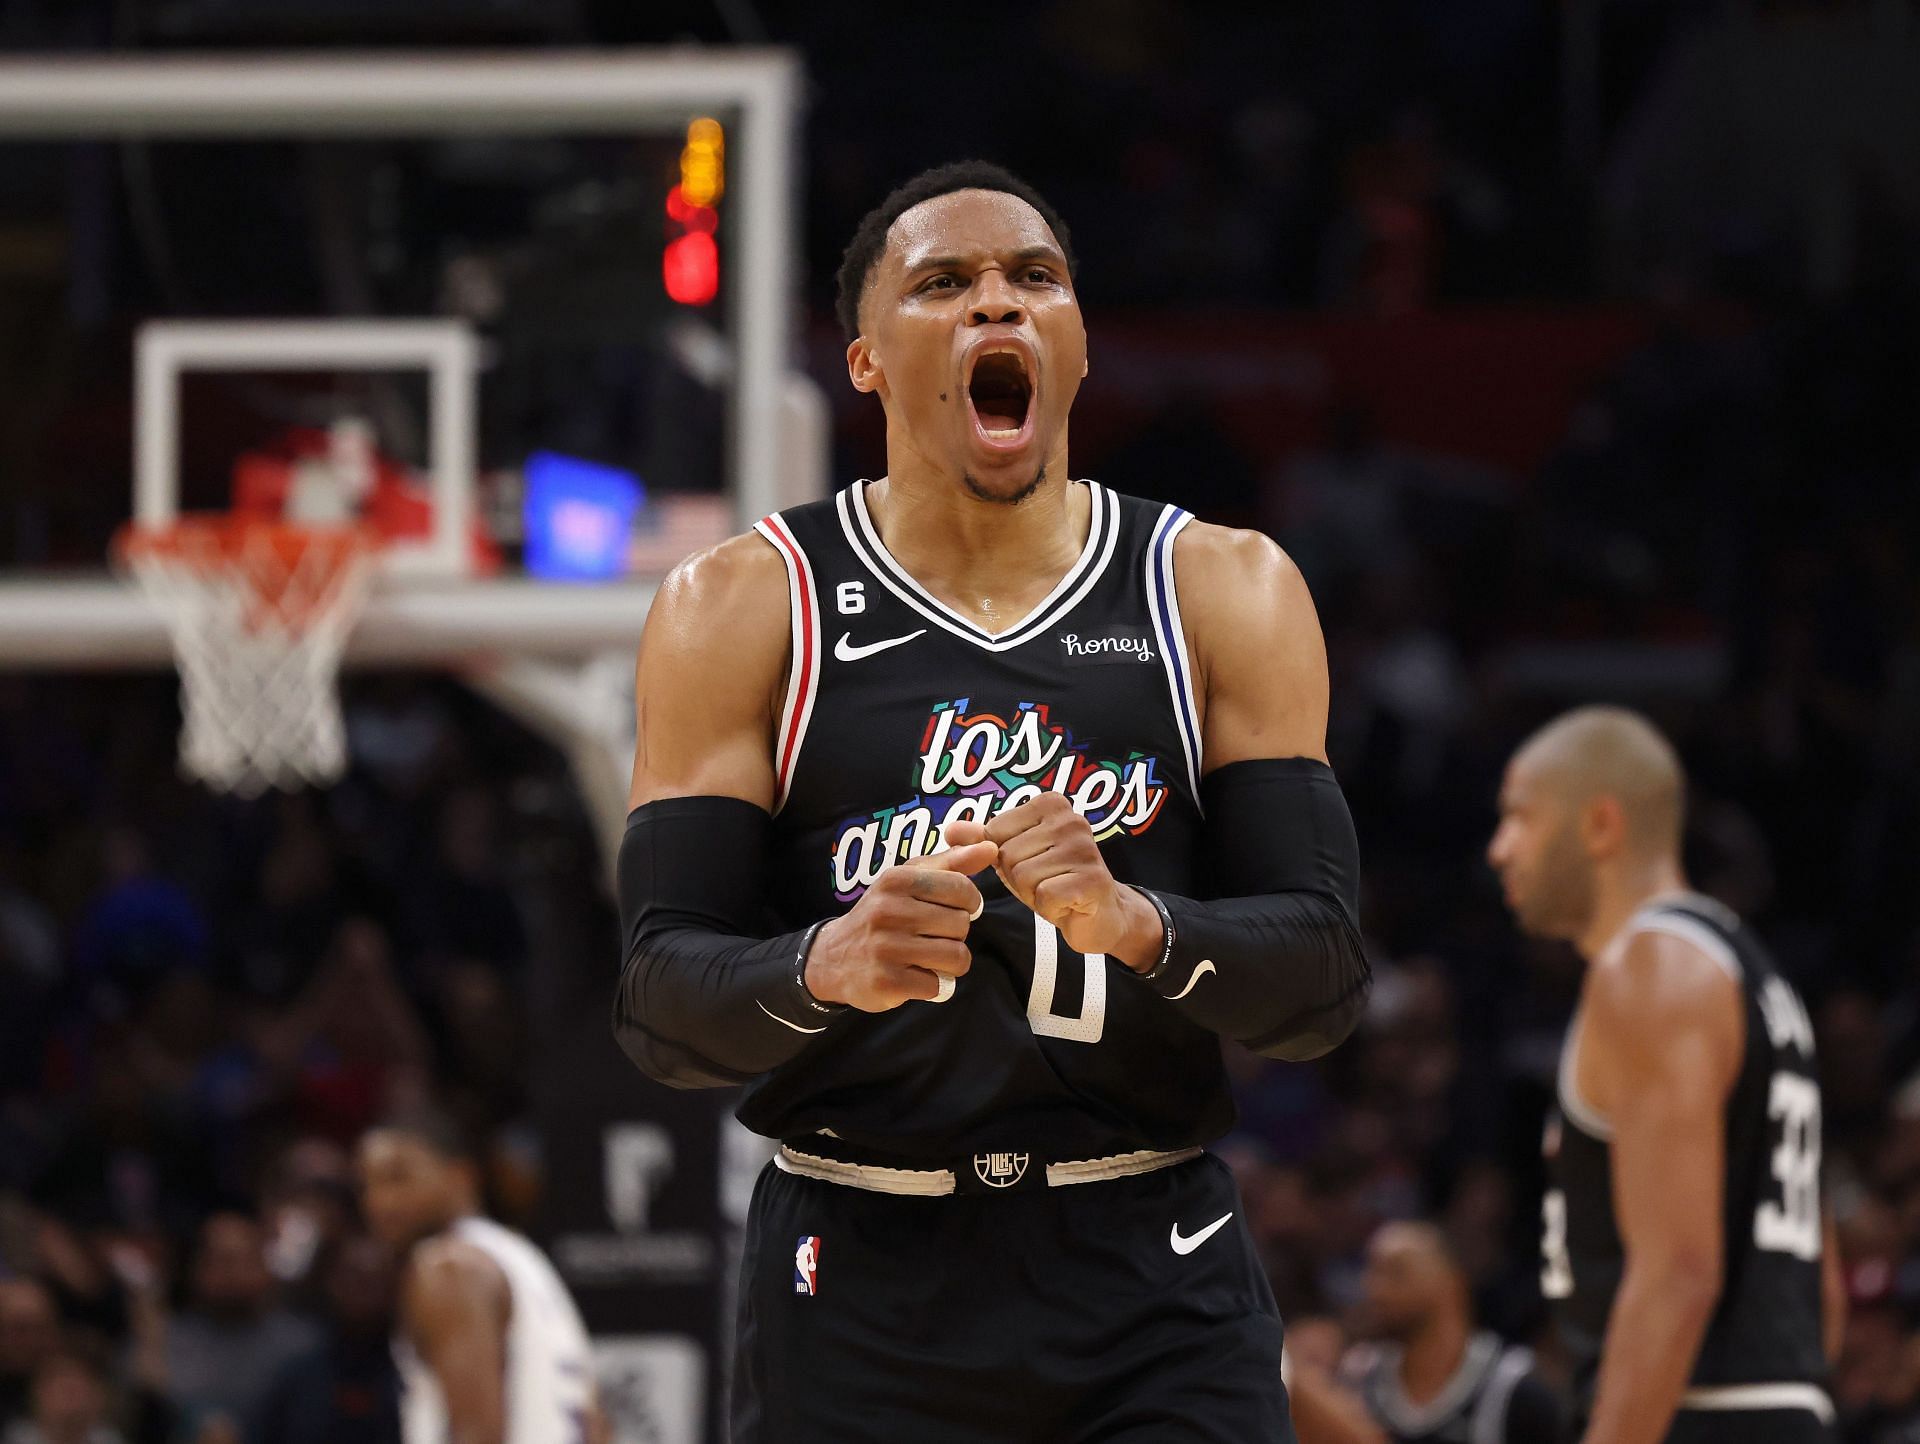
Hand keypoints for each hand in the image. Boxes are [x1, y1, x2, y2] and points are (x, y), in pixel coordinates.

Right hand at [804, 840, 997, 1010]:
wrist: (834, 958)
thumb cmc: (883, 914)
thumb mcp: (909, 879)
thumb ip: (951, 862)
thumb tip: (990, 846)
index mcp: (896, 879)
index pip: (962, 888)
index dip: (968, 904)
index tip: (953, 910)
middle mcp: (888, 910)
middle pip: (962, 925)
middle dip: (955, 935)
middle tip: (932, 937)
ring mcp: (885, 947)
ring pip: (956, 956)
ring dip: (950, 963)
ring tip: (928, 958)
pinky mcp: (886, 982)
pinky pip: (938, 986)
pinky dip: (934, 985)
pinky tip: (914, 976)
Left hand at [945, 795, 1163, 969]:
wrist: (1098, 915)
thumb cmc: (1053, 880)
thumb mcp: (1012, 856)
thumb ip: (982, 840)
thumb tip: (950, 829)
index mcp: (1050, 804)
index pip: (995, 833)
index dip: (1004, 859)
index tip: (1031, 863)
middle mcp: (1071, 820)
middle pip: (1008, 856)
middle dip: (1018, 878)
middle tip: (1046, 881)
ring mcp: (1085, 848)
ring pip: (1022, 876)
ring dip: (1033, 893)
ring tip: (1056, 891)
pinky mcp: (1092, 880)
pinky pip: (1044, 896)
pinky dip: (1050, 907)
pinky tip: (1067, 903)